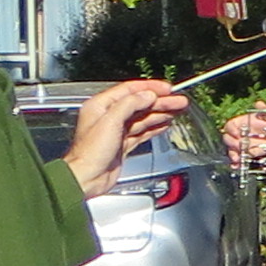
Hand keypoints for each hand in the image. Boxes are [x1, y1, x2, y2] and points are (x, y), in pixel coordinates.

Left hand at [66, 77, 190, 198]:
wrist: (87, 178)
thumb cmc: (89, 153)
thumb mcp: (110, 121)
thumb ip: (129, 105)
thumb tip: (146, 95)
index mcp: (100, 106)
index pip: (129, 90)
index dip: (149, 88)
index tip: (167, 88)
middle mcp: (108, 116)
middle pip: (139, 104)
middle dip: (160, 102)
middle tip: (179, 101)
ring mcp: (116, 131)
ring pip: (143, 118)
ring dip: (161, 113)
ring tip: (177, 109)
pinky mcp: (123, 145)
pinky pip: (142, 132)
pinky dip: (155, 127)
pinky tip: (165, 123)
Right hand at [222, 104, 265, 165]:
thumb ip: (265, 110)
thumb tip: (259, 103)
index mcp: (241, 124)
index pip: (229, 126)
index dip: (231, 129)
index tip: (237, 133)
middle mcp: (239, 135)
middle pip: (228, 139)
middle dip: (233, 144)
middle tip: (240, 146)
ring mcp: (241, 146)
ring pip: (232, 151)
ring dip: (234, 155)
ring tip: (238, 159)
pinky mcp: (245, 156)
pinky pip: (237, 160)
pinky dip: (236, 164)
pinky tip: (237, 166)